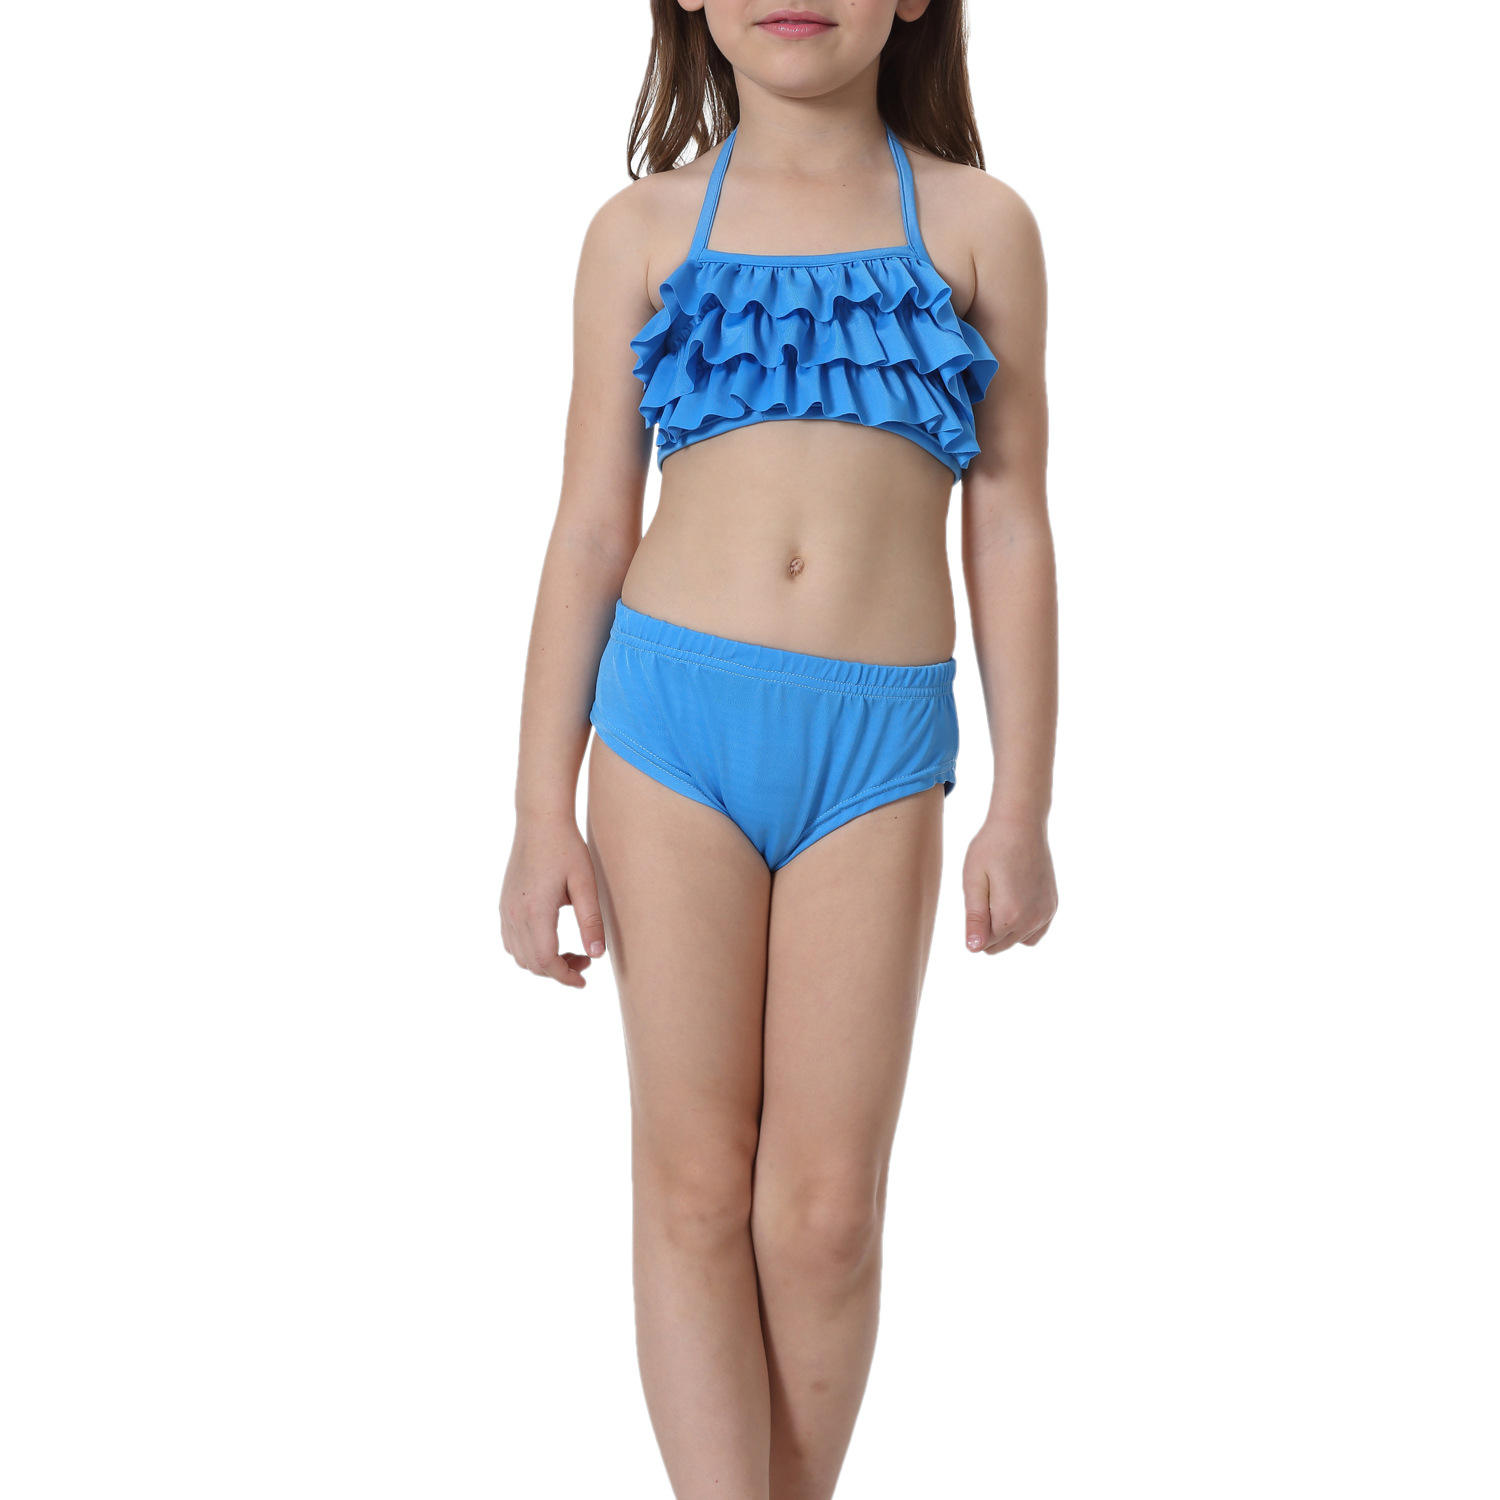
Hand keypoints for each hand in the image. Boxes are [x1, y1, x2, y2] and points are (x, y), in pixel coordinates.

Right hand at [499, 815, 606, 988]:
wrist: (539, 821)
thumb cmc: (567, 848)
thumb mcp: (585, 884)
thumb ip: (591, 921)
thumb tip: (596, 956)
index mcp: (536, 911)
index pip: (546, 960)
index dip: (565, 977)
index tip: (584, 981)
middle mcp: (515, 914)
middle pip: (532, 963)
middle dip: (558, 971)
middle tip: (585, 962)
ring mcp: (506, 909)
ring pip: (519, 955)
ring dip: (543, 963)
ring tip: (570, 953)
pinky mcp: (504, 904)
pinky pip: (511, 941)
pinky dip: (529, 951)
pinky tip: (549, 941)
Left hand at [962, 814, 1057, 953]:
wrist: (1021, 823)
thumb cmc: (991, 847)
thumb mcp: (973, 881)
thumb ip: (975, 918)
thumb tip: (974, 948)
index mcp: (1009, 915)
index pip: (983, 944)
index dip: (973, 926)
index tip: (975, 898)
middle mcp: (1032, 919)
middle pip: (1001, 945)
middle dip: (988, 930)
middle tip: (986, 895)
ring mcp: (1046, 913)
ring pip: (1019, 941)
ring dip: (1006, 929)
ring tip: (999, 897)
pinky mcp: (1053, 905)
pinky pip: (1035, 932)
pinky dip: (1024, 926)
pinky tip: (1015, 904)